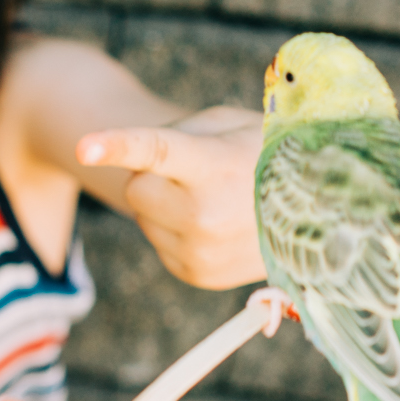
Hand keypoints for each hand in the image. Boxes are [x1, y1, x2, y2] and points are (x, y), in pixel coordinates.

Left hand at [78, 107, 266, 289]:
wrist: (317, 211)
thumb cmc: (264, 155)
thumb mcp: (230, 126)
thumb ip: (179, 134)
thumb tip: (137, 163)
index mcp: (215, 167)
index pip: (156, 152)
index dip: (117, 146)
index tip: (83, 146)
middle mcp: (206, 214)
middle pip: (136, 187)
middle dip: (153, 175)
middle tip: (198, 171)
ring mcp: (200, 251)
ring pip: (144, 216)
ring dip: (166, 203)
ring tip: (217, 198)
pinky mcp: (196, 274)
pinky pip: (158, 241)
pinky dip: (175, 229)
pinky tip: (216, 223)